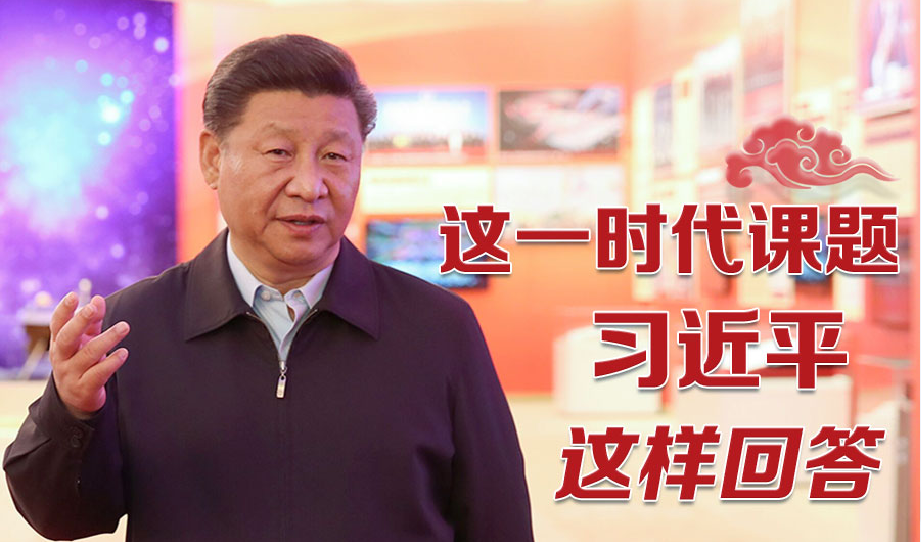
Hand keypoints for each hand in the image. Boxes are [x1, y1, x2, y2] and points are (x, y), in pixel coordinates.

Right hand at [49, 293, 129, 419]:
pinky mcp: (85, 388)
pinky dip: (112, 363)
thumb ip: (92, 321)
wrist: (75, 400)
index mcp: (59, 343)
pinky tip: (123, 353)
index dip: (64, 310)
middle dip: (79, 322)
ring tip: (124, 327)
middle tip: (92, 308)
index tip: (73, 295)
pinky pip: (98, 374)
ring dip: (107, 339)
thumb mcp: (84, 341)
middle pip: (67, 338)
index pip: (57, 324)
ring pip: (87, 354)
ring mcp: (71, 374)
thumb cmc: (81, 361)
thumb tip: (98, 299)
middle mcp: (62, 358)